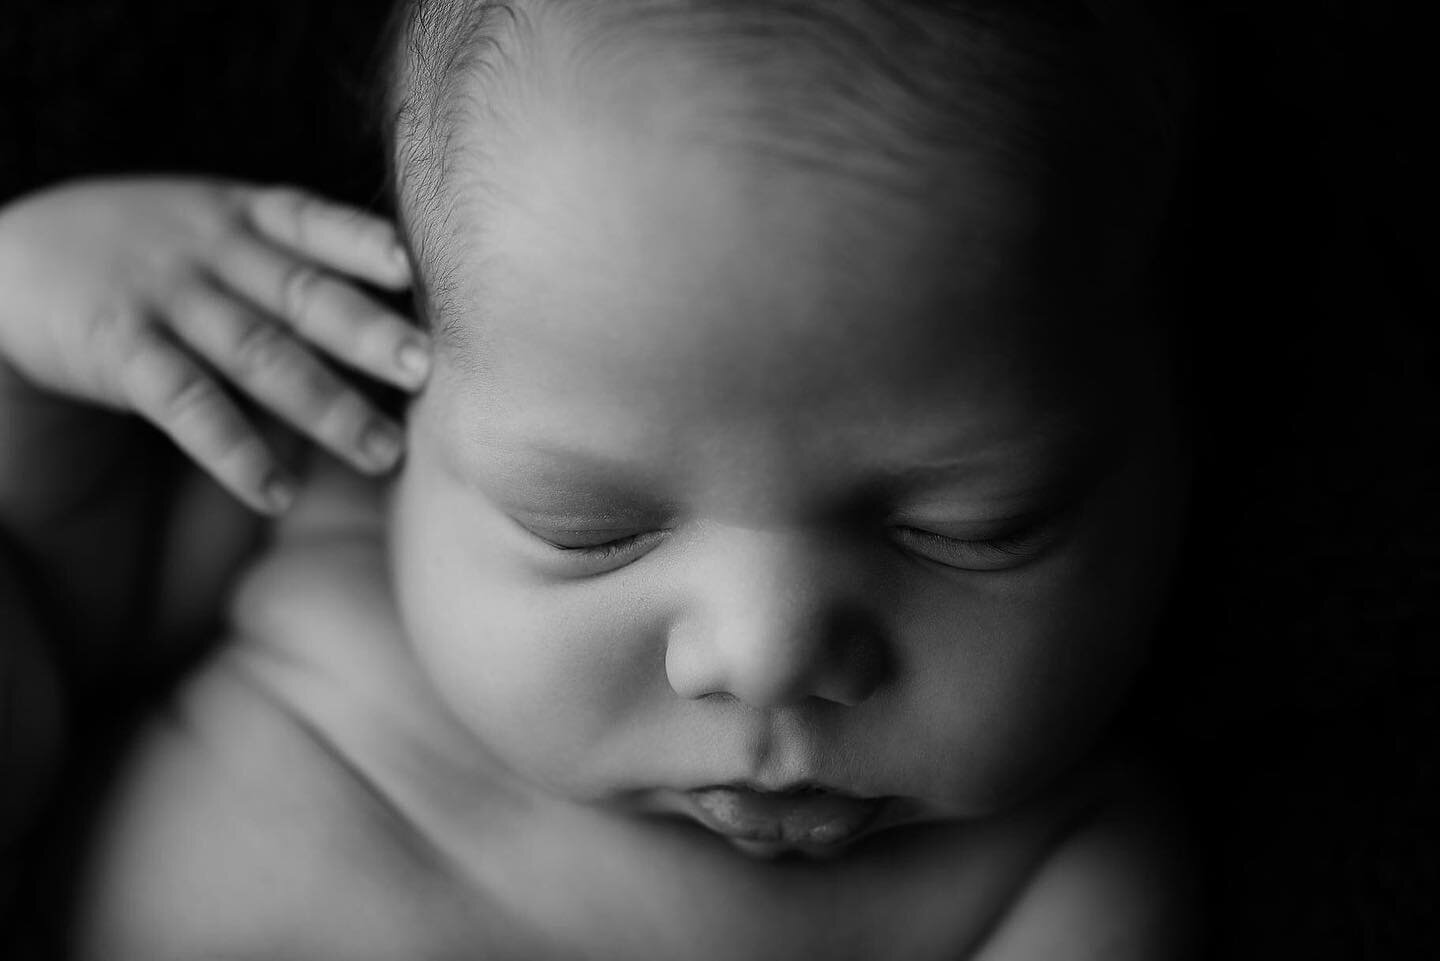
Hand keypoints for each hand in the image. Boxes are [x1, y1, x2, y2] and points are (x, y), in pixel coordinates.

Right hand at [0, 177, 427, 512]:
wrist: (6, 260)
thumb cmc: (143, 253)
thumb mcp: (209, 227)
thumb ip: (286, 258)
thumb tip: (394, 323)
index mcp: (239, 214)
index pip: (311, 221)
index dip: (363, 242)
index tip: (412, 269)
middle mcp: (210, 250)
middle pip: (302, 293)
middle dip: (368, 333)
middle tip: (428, 371)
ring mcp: (166, 297)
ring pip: (258, 354)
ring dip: (325, 406)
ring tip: (381, 453)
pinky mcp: (121, 348)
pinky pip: (188, 404)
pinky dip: (235, 449)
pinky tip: (278, 491)